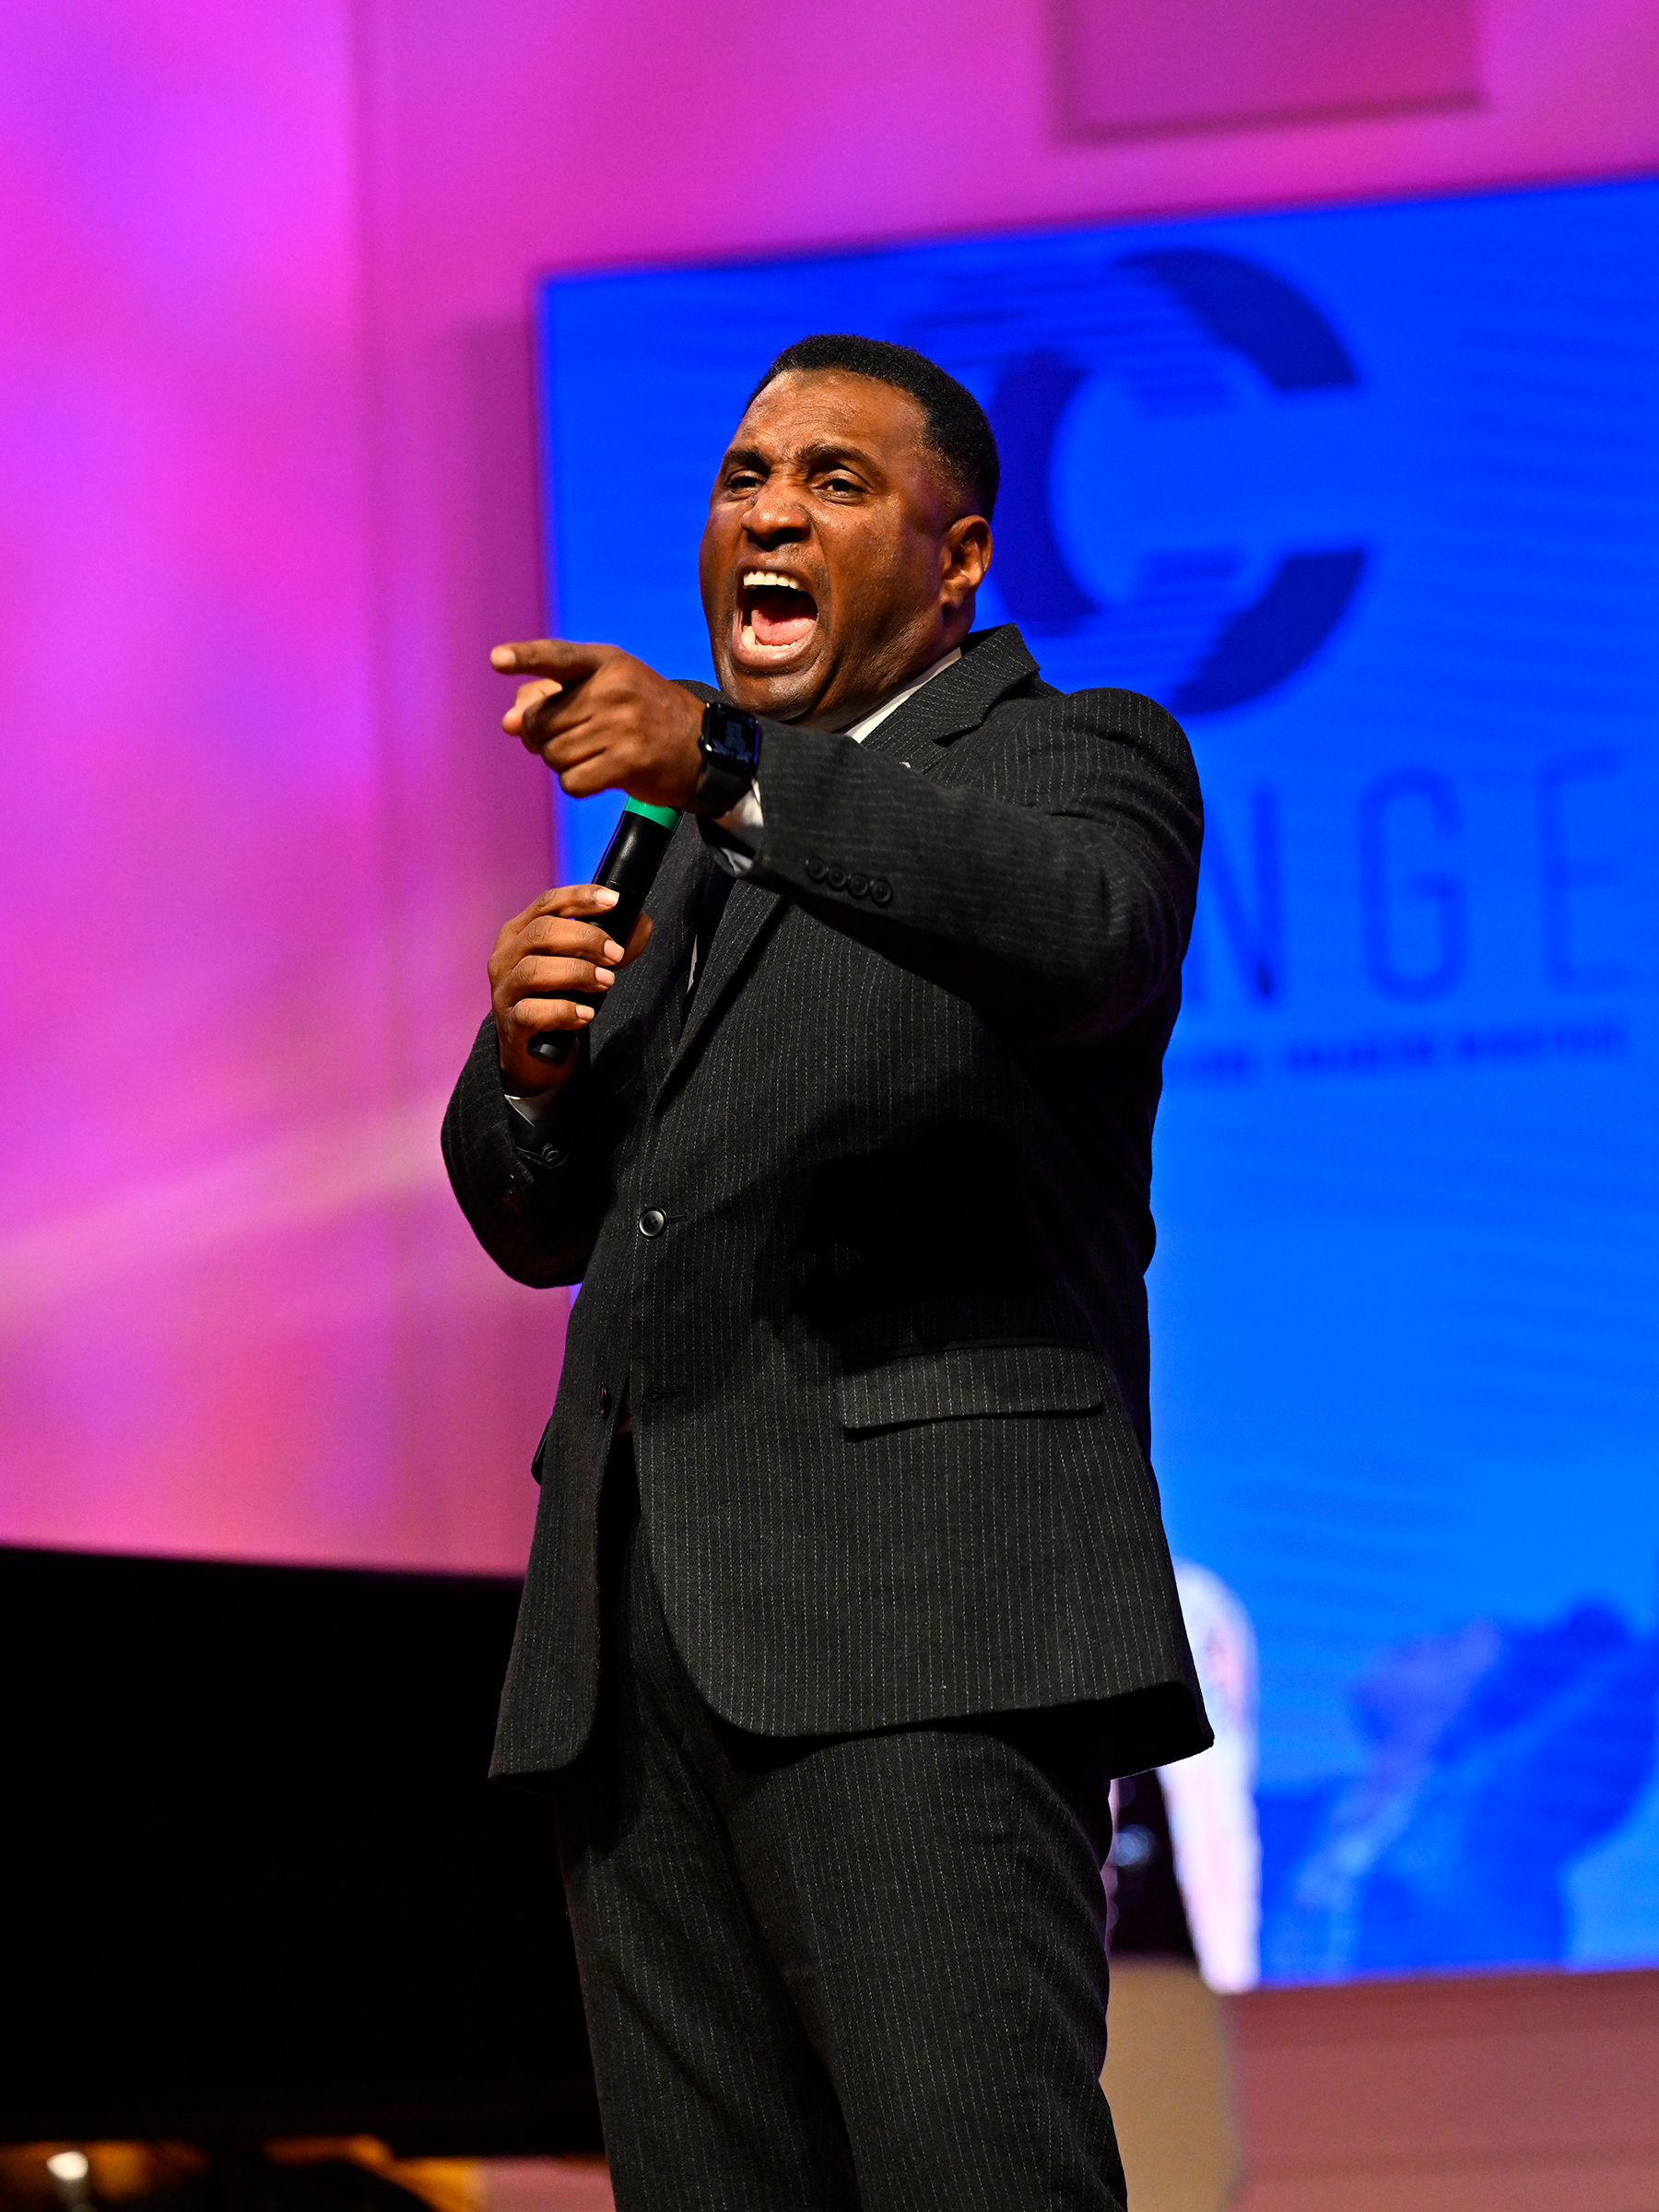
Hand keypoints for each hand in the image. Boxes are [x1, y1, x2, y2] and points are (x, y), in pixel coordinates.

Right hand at [489, 882, 654, 1096]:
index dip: (580, 897)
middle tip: (616, 955)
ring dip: (577, 973)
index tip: (614, 901)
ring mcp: (504, 991)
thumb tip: (642, 924)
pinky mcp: (510, 1024)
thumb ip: (611, 945)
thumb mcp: (584, 967)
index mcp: (520, 932)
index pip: (547, 903)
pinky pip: (531, 1012)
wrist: (533, 1053)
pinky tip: (585, 1014)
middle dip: (585, 938)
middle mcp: (506, 957)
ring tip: (606, 983)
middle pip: (541, 932)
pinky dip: (563, 1011)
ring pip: (534, 970)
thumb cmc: (557, 998)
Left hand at [492, 638, 704, 810]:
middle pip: (540, 722)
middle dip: (542, 738)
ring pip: (553, 755)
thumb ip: (547, 698)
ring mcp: (623, 726)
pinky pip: (572, 781)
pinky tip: (599, 773)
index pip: (558, 657)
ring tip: (591, 754)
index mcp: (605, 662)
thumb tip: (509, 724)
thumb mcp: (601, 691)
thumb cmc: (638, 715)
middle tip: (570, 738)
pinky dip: (576, 783)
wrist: (699, 746)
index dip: (525, 657)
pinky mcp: (629, 762)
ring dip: (561, 762)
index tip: (496, 659)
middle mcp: (614, 689)